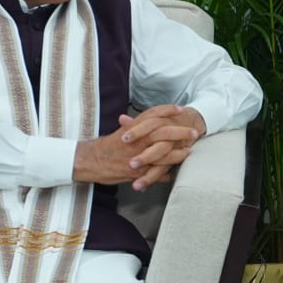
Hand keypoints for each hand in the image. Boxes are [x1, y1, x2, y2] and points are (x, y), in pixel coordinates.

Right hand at [72, 105, 205, 190]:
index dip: (167, 110)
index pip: (152, 114)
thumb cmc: (105, 147)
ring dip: (177, 153)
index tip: (180, 109)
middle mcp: (135, 139)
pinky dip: (165, 173)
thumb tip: (141, 119)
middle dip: (179, 132)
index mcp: (132, 128)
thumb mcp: (121, 132)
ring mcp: (136, 155)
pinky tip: (174, 173)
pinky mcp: (135, 170)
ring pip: (162, 153)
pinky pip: (154, 172)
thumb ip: (133, 126)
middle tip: (193, 132)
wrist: (90, 161)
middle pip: (162, 132)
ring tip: (189, 152)